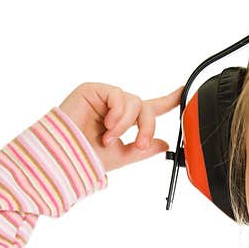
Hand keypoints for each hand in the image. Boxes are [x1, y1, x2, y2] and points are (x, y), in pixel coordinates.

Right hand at [59, 82, 183, 171]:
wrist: (65, 157)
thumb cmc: (86, 157)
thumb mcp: (123, 156)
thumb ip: (144, 149)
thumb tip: (164, 144)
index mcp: (124, 121)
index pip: (151, 108)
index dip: (169, 99)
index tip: (184, 91)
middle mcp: (116, 107)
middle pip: (145, 107)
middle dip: (147, 127)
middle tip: (139, 144)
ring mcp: (104, 97)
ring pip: (134, 102)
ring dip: (126, 124)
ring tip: (109, 138)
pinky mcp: (93, 90)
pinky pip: (118, 95)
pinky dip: (118, 113)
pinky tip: (106, 125)